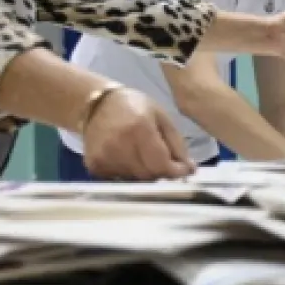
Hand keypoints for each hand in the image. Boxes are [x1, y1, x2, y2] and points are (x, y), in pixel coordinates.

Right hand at [81, 88, 195, 179]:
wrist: (96, 104)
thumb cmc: (133, 106)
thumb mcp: (161, 117)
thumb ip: (177, 143)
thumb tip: (190, 169)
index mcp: (139, 128)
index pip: (162, 164)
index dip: (177, 171)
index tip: (184, 169)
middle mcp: (120, 145)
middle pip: (150, 175)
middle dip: (162, 171)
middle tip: (165, 161)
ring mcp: (104, 157)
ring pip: (136, 180)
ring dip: (146, 173)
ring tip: (144, 156)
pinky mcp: (95, 165)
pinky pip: (120, 179)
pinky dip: (130, 174)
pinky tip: (129, 158)